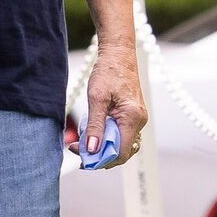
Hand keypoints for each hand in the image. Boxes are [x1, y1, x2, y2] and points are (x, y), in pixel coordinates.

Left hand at [83, 45, 148, 164]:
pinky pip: (120, 135)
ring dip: (101, 147)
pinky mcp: (132, 117)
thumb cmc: (108, 73)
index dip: (101, 160)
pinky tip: (91, 132)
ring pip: (121, 144)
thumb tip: (91, 149)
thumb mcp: (96, 99)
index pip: (121, 152)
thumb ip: (94, 125)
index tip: (81, 157)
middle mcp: (139, 122)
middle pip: (121, 151)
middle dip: (99, 155)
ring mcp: (137, 120)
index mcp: (133, 118)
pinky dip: (106, 138)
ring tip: (82, 141)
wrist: (118, 56)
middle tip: (76, 148)